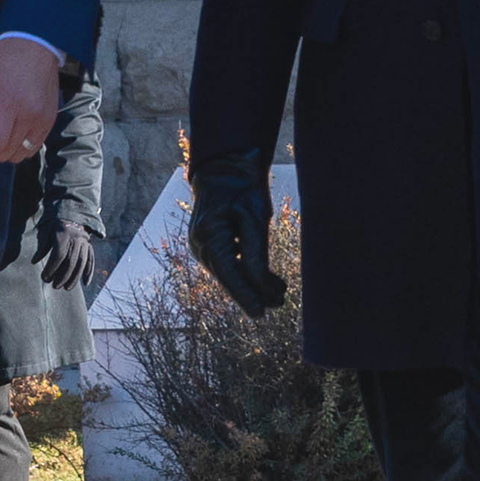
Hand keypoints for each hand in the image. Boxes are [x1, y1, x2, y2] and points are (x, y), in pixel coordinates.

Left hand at [0, 38, 63, 162]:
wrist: (38, 45)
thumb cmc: (7, 59)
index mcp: (11, 103)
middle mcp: (31, 115)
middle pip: (6, 152)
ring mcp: (43, 120)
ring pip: (20, 154)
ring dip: (6, 147)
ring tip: (2, 127)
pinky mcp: (50, 121)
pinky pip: (34, 147)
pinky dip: (21, 145)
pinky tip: (14, 129)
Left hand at [31, 218, 100, 292]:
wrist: (72, 213)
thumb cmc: (55, 224)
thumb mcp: (46, 231)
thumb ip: (42, 247)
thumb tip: (34, 262)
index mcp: (64, 235)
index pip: (59, 255)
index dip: (52, 268)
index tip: (45, 278)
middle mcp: (76, 239)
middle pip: (71, 261)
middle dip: (63, 276)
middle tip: (55, 286)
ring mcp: (85, 243)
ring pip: (81, 263)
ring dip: (75, 277)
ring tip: (67, 288)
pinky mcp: (90, 246)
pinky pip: (91, 260)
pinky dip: (89, 272)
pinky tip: (85, 283)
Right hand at [186, 147, 285, 315]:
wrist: (226, 166)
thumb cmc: (242, 187)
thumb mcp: (255, 217)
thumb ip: (256, 252)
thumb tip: (262, 286)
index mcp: (208, 234)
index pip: (228, 273)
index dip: (245, 296)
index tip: (260, 313)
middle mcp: (200, 244)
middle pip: (227, 277)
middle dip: (253, 293)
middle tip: (280, 304)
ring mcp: (202, 245)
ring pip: (229, 273)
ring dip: (253, 285)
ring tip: (280, 295)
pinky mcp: (211, 245)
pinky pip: (229, 264)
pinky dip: (247, 273)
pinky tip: (268, 282)